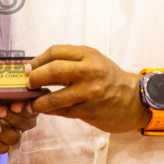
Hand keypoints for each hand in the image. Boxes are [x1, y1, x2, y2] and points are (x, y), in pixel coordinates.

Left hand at [27, 45, 145, 133]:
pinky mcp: (89, 111)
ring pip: (54, 97)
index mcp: (88, 55)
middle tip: (29, 84)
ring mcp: (89, 93)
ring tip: (32, 103)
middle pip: (52, 71)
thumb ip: (69, 61)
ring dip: (38, 102)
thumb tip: (36, 66)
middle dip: (34, 78)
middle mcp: (89, 72)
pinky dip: (49, 111)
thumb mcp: (93, 61)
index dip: (38, 60)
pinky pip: (62, 111)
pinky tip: (44, 110)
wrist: (134, 99)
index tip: (29, 68)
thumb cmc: (108, 78)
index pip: (55, 52)